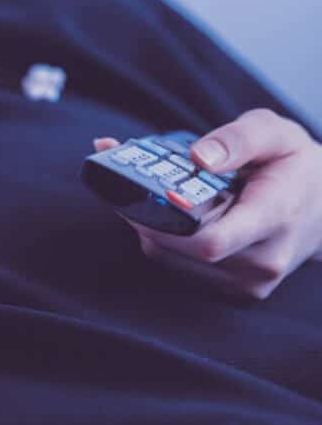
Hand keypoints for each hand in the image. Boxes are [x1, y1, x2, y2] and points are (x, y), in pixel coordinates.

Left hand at [94, 109, 321, 299]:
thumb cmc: (295, 166)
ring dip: (149, 228)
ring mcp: (248, 284)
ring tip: (147, 195)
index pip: (211, 242)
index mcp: (274, 219)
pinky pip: (178, 268)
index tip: (140, 196)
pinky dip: (162, 242)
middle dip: (146, 217)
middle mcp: (262, 261)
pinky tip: (166, 216)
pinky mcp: (232, 292)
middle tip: (128, 183)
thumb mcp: (275, 132)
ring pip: (171, 261)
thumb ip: (238, 138)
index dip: (165, 224)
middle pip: (180, 251)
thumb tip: (200, 157)